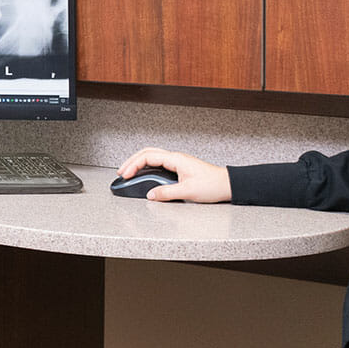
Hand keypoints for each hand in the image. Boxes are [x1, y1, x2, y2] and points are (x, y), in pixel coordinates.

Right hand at [116, 147, 231, 202]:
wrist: (227, 185)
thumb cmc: (212, 185)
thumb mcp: (187, 191)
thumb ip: (166, 193)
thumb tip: (150, 195)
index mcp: (175, 159)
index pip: (148, 157)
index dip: (133, 165)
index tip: (125, 175)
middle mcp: (175, 158)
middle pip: (147, 153)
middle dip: (132, 161)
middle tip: (121, 172)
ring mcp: (177, 162)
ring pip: (153, 156)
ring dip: (139, 163)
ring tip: (129, 172)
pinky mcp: (180, 168)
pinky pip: (159, 163)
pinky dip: (148, 167)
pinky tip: (144, 174)